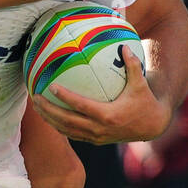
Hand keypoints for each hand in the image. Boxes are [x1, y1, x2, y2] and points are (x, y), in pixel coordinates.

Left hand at [33, 49, 169, 144]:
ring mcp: (96, 137)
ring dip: (50, 119)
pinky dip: (59, 127)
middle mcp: (99, 128)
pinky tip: (49, 117)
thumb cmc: (144, 102)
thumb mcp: (140, 84)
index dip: (65, 97)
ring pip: (66, 130)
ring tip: (36, 107)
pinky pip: (72, 135)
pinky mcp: (95, 141)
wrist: (151, 127)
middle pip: (67, 120)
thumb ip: (132, 66)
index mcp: (108, 115)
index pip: (80, 106)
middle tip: (36, 98)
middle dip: (49, 110)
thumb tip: (124, 47)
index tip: (51, 86)